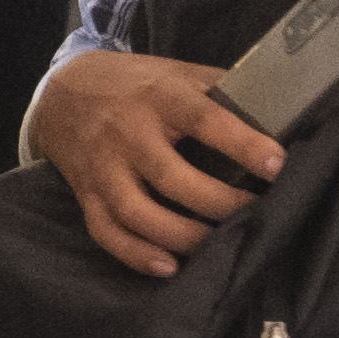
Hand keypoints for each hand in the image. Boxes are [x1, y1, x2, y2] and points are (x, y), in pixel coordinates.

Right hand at [31, 50, 279, 277]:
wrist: (61, 93)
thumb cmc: (134, 84)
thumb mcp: (175, 71)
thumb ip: (219, 89)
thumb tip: (278, 111)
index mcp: (158, 96)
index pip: (203, 119)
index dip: (241, 143)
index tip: (277, 164)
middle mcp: (127, 133)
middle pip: (171, 176)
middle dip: (217, 202)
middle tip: (255, 213)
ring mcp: (103, 167)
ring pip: (136, 211)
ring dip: (179, 235)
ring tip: (216, 246)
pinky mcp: (87, 194)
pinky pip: (107, 231)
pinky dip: (135, 254)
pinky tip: (168, 266)